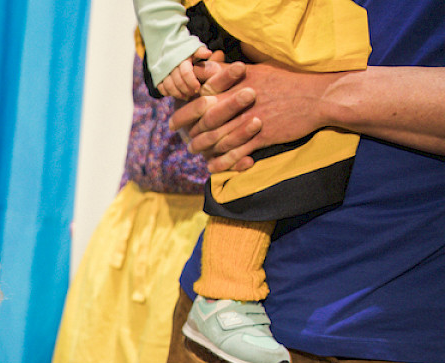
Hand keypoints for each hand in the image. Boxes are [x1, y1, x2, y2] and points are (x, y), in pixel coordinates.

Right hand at [157, 47, 211, 99]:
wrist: (167, 47)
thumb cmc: (184, 50)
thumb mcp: (193, 48)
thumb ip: (200, 51)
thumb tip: (208, 54)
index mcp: (181, 59)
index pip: (186, 73)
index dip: (192, 82)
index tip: (198, 88)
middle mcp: (170, 65)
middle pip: (178, 82)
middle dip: (187, 90)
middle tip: (193, 93)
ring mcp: (163, 71)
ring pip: (169, 86)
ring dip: (178, 94)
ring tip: (185, 96)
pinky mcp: (158, 76)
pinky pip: (161, 88)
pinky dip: (167, 93)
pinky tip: (175, 93)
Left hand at [172, 60, 343, 172]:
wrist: (317, 97)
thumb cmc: (287, 81)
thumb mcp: (256, 70)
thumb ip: (227, 72)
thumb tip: (203, 68)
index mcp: (233, 87)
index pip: (199, 100)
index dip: (182, 114)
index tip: (173, 123)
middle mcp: (237, 104)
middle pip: (203, 124)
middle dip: (191, 136)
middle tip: (186, 143)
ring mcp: (248, 122)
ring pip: (217, 140)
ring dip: (204, 150)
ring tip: (198, 154)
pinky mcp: (260, 137)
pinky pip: (235, 154)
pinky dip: (222, 163)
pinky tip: (214, 167)